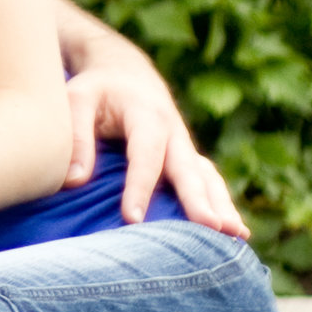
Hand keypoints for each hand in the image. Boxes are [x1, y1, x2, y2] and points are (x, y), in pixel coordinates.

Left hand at [64, 57, 249, 239]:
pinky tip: (237, 233)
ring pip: (208, 178)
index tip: (132, 219)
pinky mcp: (188, 159)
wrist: (126, 74)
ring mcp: (185, 147)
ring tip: (237, 237)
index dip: (139, 187)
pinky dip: (224, 206)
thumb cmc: (98, 90)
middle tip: (212, 229)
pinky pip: (210, 183)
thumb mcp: (77, 98)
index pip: (144, 154)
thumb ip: (76, 136)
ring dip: (223, 206)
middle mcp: (173, 132)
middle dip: (199, 200)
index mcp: (146, 114)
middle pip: (188, 169)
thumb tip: (74, 181)